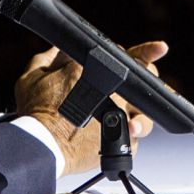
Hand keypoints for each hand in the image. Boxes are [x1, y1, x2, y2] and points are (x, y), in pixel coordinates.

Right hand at [13, 44, 166, 171]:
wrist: (42, 145)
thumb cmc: (36, 112)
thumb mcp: (33, 76)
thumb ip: (50, 59)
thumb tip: (60, 50)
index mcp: (92, 72)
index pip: (126, 56)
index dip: (147, 52)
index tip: (160, 48)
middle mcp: (113, 93)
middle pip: (142, 87)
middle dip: (145, 88)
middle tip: (134, 96)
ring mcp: (120, 118)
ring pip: (144, 118)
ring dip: (139, 122)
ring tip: (129, 127)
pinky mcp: (120, 142)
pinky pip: (132, 141)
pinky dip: (125, 140)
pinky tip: (112, 142)